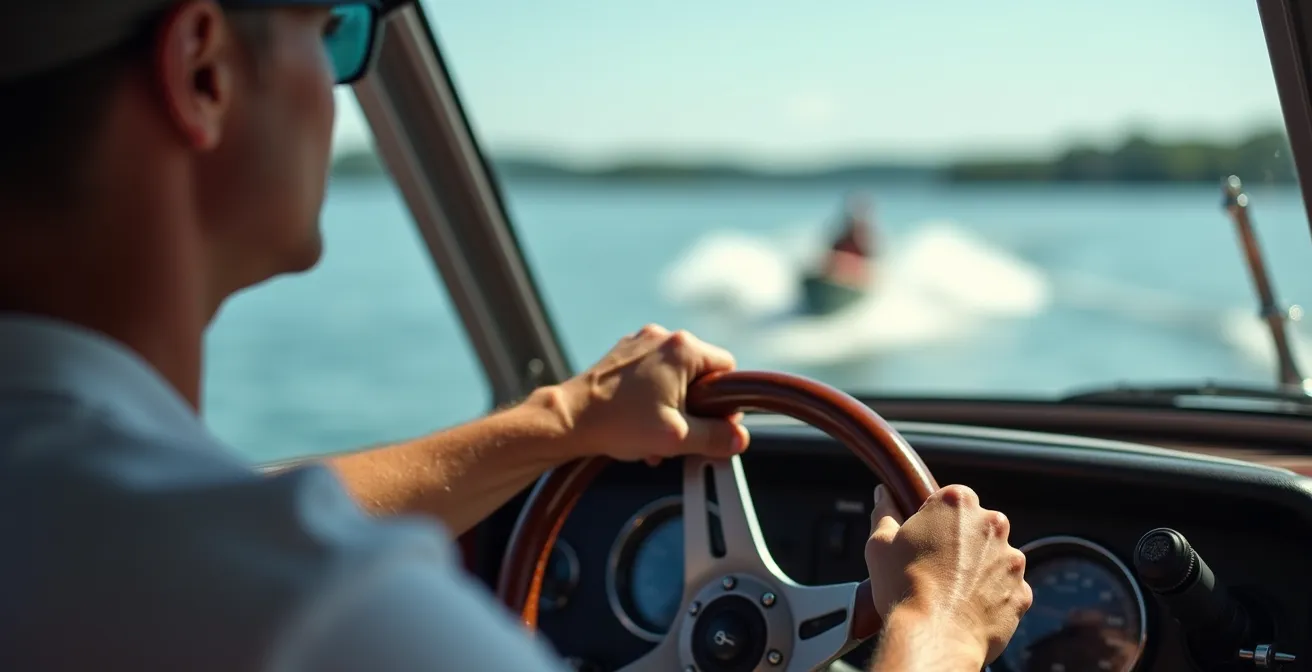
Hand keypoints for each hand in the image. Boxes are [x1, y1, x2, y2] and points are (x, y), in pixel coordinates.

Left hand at [558, 324, 749, 463]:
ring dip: (672, 406)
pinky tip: (639, 422)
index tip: (712, 423)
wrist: (568, 420)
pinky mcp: (622, 353)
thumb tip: (739, 438)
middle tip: (680, 433)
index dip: (725, 401)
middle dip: (694, 408)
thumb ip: (716, 437)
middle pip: (700, 374)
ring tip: (654, 434)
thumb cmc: (618, 423)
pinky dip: (652, 397)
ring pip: (675, 376)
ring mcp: (639, 343)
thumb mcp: (678, 438)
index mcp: (683, 349)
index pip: (727, 369)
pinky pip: (651, 374)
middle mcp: (662, 337)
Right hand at [865, 484, 1030, 665]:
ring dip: (979, 570)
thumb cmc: (903, 586)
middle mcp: (993, 524)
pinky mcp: (1023, 591)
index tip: (924, 541)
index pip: (951, 499)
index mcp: (958, 503)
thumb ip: (884, 512)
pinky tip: (968, 609)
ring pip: (995, 558)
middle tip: (935, 567)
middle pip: (977, 526)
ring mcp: (1012, 559)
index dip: (935, 521)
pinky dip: (992, 597)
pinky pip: (1007, 589)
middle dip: (961, 542)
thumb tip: (883, 494)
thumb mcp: (880, 544)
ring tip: (951, 593)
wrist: (934, 636)